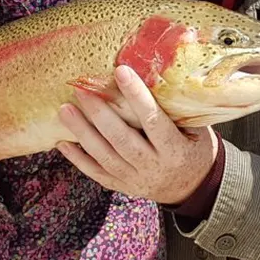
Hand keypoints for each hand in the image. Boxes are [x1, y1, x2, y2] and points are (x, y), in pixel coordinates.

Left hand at [56, 65, 217, 205]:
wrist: (194, 188)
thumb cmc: (195, 150)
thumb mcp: (198, 131)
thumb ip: (177, 111)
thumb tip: (157, 74)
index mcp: (174, 150)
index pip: (152, 120)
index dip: (136, 96)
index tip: (121, 71)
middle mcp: (153, 166)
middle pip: (121, 139)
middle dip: (99, 114)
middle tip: (82, 90)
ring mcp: (135, 179)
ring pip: (104, 156)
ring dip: (82, 133)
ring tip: (65, 110)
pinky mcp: (122, 186)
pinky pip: (97, 173)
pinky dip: (78, 159)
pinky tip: (62, 142)